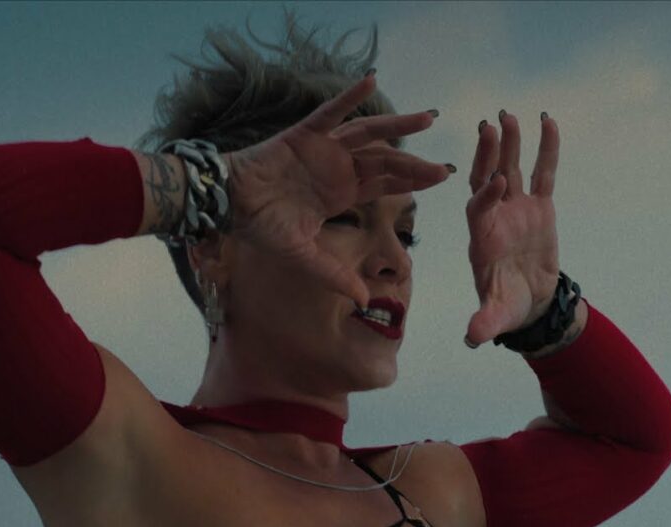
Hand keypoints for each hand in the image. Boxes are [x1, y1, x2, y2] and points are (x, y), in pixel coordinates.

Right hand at [222, 72, 452, 309]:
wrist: (228, 204)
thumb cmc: (261, 226)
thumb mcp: (304, 255)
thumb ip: (334, 274)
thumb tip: (364, 300)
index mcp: (340, 193)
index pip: (384, 184)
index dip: (412, 181)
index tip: (442, 179)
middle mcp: (337, 168)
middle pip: (384, 160)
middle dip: (413, 163)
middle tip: (442, 165)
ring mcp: (323, 148)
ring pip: (368, 132)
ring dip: (397, 123)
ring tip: (428, 117)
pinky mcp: (305, 133)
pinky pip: (331, 112)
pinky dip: (350, 97)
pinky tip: (371, 82)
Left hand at [463, 111, 560, 347]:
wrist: (528, 303)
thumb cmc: (506, 307)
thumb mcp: (496, 316)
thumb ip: (484, 323)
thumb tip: (472, 339)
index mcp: (480, 239)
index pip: (478, 210)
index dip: (485, 196)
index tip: (496, 181)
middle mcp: (493, 218)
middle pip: (485, 180)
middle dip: (486, 155)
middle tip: (488, 126)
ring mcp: (516, 209)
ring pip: (510, 169)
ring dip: (509, 143)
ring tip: (509, 114)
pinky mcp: (539, 207)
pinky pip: (543, 173)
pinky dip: (545, 149)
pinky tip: (547, 121)